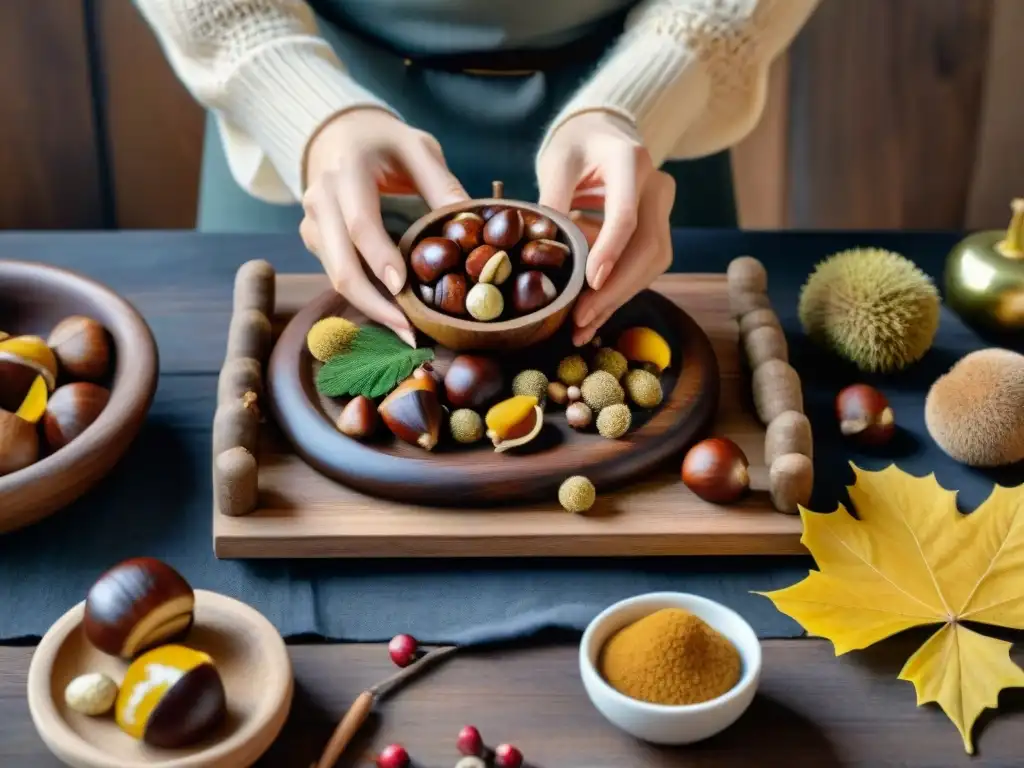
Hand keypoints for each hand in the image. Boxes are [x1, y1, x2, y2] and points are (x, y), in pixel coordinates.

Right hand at [301, 108, 469, 344]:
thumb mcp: (417, 148)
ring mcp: (312, 222)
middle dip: (375, 305)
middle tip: (410, 333)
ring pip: (336, 277)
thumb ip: (442, 184)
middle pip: (340, 265)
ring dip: (371, 309)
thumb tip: (475, 223)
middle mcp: (320, 199)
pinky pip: (337, 274)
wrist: (337, 134)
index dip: (380, 259)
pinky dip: (365, 297)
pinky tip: (395, 314)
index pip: (360, 224)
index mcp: (346, 172)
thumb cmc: (384, 142)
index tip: (403, 289)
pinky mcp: (314, 239)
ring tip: (409, 332)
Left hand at [537, 112, 672, 345]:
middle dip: (615, 289)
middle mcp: (656, 186)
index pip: (626, 215)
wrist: (603, 134)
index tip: (590, 283)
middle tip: (581, 318)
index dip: (610, 251)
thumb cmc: (576, 146)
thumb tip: (545, 251)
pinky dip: (619, 292)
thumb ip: (553, 201)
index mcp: (630, 162)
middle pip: (648, 247)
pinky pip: (645, 267)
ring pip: (652, 263)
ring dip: (618, 298)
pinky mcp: (658, 229)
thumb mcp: (557, 163)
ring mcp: (662, 209)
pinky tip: (593, 314)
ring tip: (583, 326)